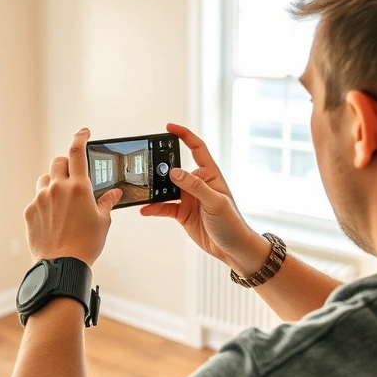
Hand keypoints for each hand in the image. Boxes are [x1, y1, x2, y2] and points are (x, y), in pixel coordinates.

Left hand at [24, 128, 122, 266]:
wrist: (62, 265)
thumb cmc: (85, 245)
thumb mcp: (102, 222)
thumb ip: (106, 202)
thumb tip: (114, 193)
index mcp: (79, 187)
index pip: (77, 152)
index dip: (80, 137)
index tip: (83, 132)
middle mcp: (57, 188)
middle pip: (58, 162)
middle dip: (66, 164)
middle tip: (74, 176)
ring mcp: (41, 199)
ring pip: (45, 179)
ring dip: (54, 182)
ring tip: (62, 199)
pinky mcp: (30, 211)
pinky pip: (37, 199)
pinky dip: (45, 202)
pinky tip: (53, 218)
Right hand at [140, 123, 260, 268]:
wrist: (233, 249)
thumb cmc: (232, 223)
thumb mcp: (215, 202)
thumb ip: (195, 186)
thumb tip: (174, 172)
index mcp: (210, 175)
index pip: (197, 148)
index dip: (184, 135)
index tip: (169, 127)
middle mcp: (198, 184)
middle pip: (175, 168)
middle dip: (161, 166)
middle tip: (148, 165)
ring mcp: (189, 198)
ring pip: (167, 189)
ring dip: (155, 189)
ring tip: (144, 189)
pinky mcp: (182, 213)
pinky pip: (164, 207)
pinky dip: (154, 208)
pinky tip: (146, 209)